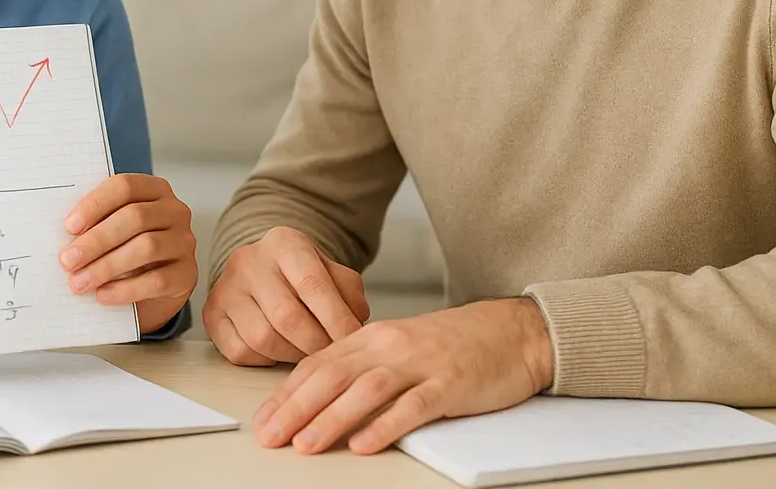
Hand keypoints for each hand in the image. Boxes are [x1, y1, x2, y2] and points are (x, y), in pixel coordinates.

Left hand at [60, 174, 196, 332]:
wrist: (152, 287)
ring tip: (80, 282)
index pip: (125, 187)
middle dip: (97, 240)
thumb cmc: (126, 249)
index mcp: (153, 190)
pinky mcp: (186, 274)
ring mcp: (184, 242)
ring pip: (147, 247)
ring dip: (107, 266)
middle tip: (68, 260)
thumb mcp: (113, 229)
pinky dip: (126, 289)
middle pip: (135, 217)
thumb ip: (95, 224)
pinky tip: (103, 295)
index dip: (95, 204)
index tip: (69, 226)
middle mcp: (174, 211)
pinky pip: (157, 280)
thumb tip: (63, 235)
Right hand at [203, 226, 370, 365]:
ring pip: (263, 338)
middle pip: (286, 317)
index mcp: (283, 243)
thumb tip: (352, 329)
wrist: (263, 269)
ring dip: (292, 355)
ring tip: (307, 352)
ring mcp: (225, 288)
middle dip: (316, 344)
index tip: (352, 340)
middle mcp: (248, 260)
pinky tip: (279, 350)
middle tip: (331, 354)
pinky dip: (265, 360)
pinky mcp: (211, 315)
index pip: (312, 284)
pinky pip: (240, 351)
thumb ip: (349, 296)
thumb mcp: (332, 273)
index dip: (337, 319)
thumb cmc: (302, 276)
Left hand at [253, 298, 554, 455]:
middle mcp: (390, 345)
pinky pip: (414, 406)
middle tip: (269, 437)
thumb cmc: (453, 345)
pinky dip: (387, 426)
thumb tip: (318, 401)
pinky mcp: (451, 383)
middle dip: (295, 408)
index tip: (262, 421)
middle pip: (332, 375)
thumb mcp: (399, 348)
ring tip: (305, 444)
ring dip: (332, 418)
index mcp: (372, 337)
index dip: (285, 393)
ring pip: (366, 390)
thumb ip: (362, 367)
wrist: (513, 331)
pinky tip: (365, 444)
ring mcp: (421, 363)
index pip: (317, 364)